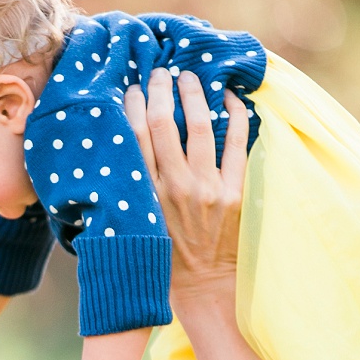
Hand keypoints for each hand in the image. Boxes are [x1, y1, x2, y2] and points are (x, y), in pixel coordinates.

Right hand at [124, 69, 246, 308]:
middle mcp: (173, 187)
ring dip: (194, 95)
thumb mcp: (140, 222)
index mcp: (145, 194)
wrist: (204, 288)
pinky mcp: (233, 194)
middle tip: (159, 71)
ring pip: (199, 128)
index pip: (134, 138)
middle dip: (159, 91)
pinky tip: (229, 97)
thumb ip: (135, 190)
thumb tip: (124, 154)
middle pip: (163, 124)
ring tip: (190, 76)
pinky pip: (235, 144)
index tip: (131, 88)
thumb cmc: (167, 258)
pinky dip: (234, 117)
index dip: (131, 107)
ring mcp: (205, 189)